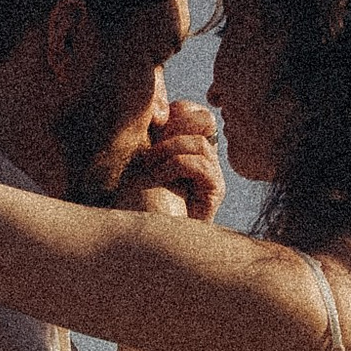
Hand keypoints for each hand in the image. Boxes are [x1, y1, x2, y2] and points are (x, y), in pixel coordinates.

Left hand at [117, 99, 224, 224]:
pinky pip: (201, 165)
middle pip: (204, 120)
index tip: (153, 123)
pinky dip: (177, 165)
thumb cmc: (135, 201)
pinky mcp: (215, 190)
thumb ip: (148, 136)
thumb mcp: (139, 160)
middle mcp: (205, 157)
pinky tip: (158, 177)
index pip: (196, 112)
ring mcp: (212, 174)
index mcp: (188, 146)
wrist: (144, 240)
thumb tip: (154, 110)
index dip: (178, 110)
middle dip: (173, 129)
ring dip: (170, 150)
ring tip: (149, 165)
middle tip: (149, 150)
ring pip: (199, 143)